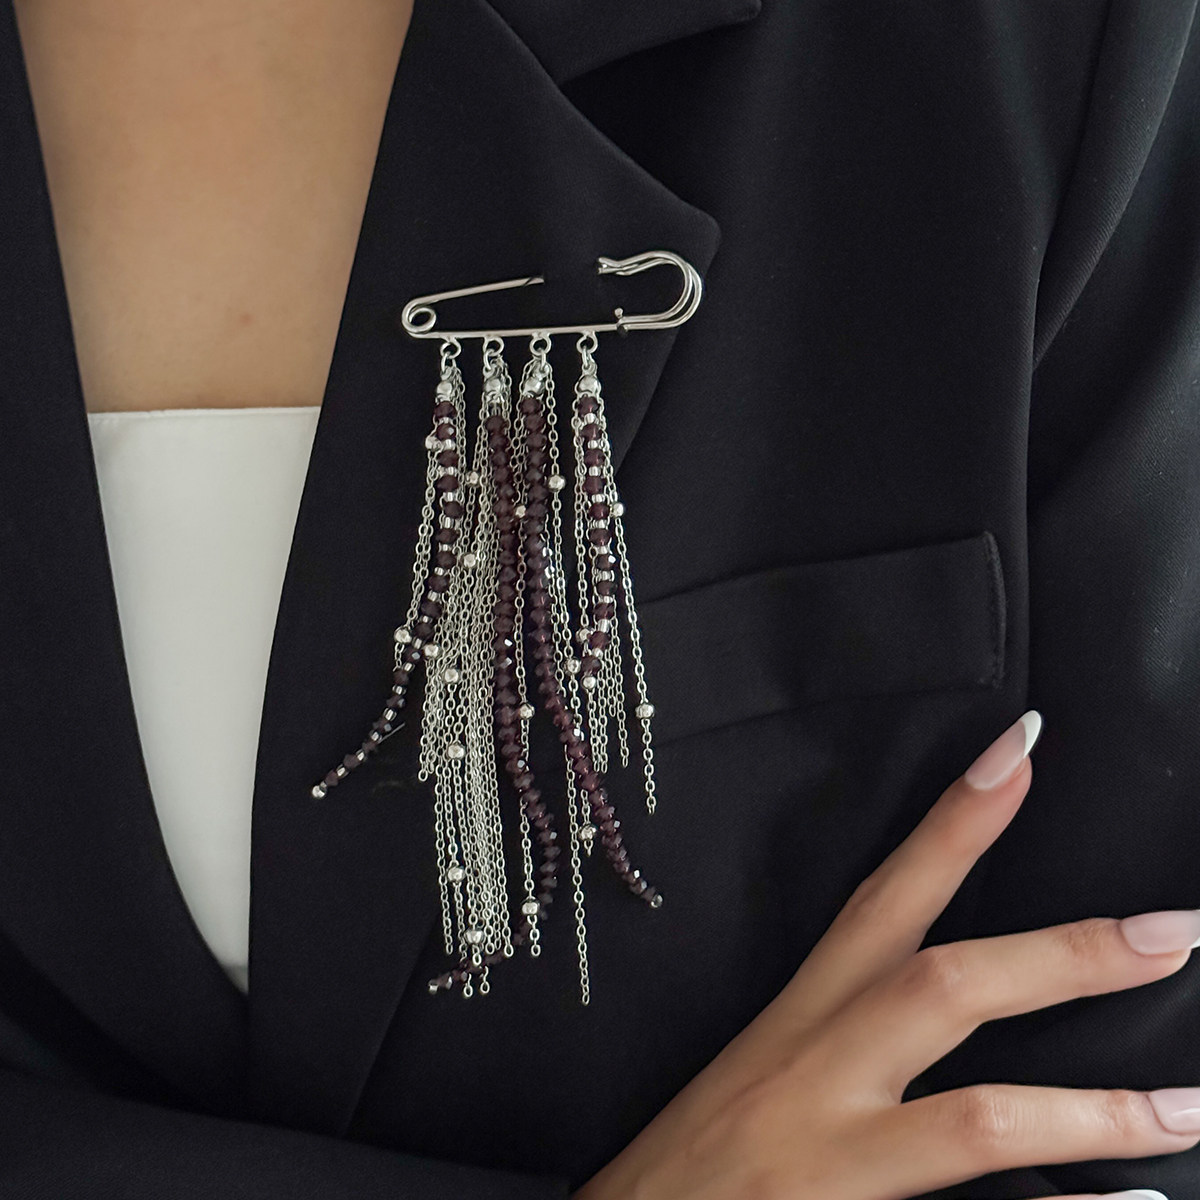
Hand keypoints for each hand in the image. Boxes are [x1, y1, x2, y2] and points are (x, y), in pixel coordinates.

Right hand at [571, 710, 1199, 1199]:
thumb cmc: (696, 1151)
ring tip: (1190, 1105)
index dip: (953, 821)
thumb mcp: (768, 1067)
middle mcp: (816, 1069)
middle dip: (1063, 955)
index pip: (885, 895)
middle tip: (1175, 930)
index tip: (1020, 748)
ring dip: (1095, 1111)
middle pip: (944, 986)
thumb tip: (951, 992)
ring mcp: (833, 1155)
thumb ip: (851, 1030)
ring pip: (976, 1117)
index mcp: (800, 1015)